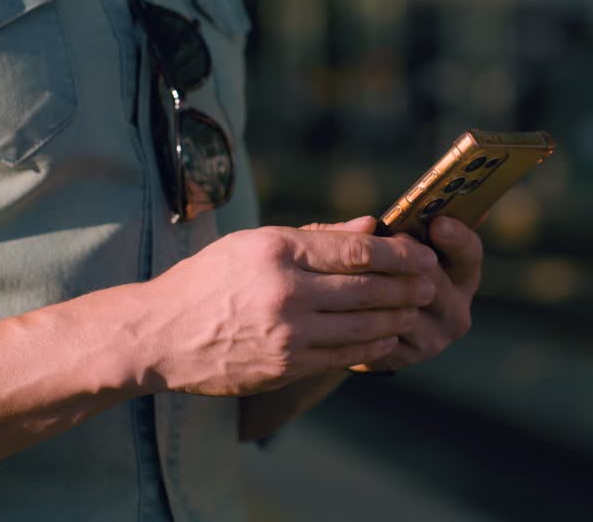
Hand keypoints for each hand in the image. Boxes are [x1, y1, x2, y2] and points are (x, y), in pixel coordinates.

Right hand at [140, 222, 438, 396]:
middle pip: (370, 288)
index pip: (358, 250)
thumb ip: (317, 237)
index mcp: (278, 251)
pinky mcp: (287, 367)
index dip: (400, 253)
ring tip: (414, 308)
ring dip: (398, 317)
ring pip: (365, 326)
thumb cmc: (210, 279)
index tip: (422, 252)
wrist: (161, 334)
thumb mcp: (255, 243)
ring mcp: (288, 335)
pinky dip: (373, 346)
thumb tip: (372, 227)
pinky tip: (386, 336)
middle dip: (409, 286)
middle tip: (431, 281)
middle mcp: (286, 292)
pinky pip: (345, 356)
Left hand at [350, 216, 481, 371]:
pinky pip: (384, 332)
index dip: (457, 237)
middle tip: (387, 241)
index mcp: (461, 274)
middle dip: (409, 259)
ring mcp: (434, 337)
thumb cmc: (383, 268)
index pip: (469, 253)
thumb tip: (367, 222)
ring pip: (408, 308)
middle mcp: (456, 309)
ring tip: (355, 269)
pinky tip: (347, 300)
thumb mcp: (393, 242)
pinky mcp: (405, 356)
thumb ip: (390, 227)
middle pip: (436, 281)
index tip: (438, 223)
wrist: (363, 321)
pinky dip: (366, 314)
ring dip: (381, 287)